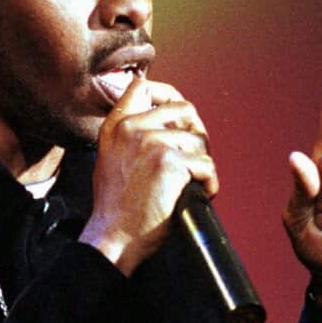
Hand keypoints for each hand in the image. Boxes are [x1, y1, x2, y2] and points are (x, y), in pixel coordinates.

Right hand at [79, 77, 217, 275]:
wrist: (113, 236)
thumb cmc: (116, 207)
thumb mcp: (111, 158)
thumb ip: (129, 136)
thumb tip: (164, 124)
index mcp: (116, 126)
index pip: (142, 86)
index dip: (168, 94)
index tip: (178, 113)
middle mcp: (131, 128)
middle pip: (183, 108)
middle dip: (197, 131)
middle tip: (195, 156)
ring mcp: (151, 142)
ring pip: (198, 139)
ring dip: (203, 162)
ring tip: (193, 183)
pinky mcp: (170, 162)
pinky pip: (207, 164)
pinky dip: (210, 183)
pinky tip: (199, 193)